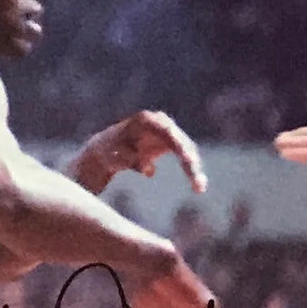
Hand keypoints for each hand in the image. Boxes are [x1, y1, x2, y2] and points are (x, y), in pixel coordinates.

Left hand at [87, 110, 207, 191]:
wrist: (106, 150)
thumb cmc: (108, 152)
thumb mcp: (113, 155)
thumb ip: (128, 159)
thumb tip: (149, 170)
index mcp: (146, 121)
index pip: (167, 132)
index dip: (179, 146)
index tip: (188, 161)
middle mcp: (160, 122)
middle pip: (181, 141)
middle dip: (190, 161)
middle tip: (198, 182)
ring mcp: (166, 132)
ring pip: (186, 150)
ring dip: (193, 169)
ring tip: (200, 187)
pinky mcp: (169, 144)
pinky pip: (184, 157)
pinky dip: (191, 171)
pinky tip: (198, 186)